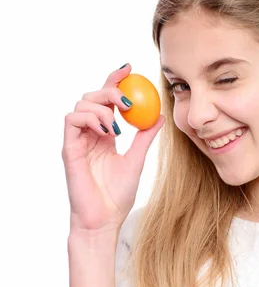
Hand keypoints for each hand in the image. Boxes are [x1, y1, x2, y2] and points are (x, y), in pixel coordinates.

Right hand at [63, 63, 164, 234]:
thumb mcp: (137, 159)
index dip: (115, 80)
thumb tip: (160, 116)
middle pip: (92, 96)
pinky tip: (107, 130)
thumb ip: (145, 137)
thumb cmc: (118, 194)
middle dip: (110, 89)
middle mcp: (89, 133)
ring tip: (118, 126)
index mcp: (104, 133)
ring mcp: (78, 140)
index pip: (107, 100)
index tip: (130, 68)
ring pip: (81, 104)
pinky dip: (90, 118)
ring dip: (102, 107)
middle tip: (128, 101)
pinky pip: (72, 120)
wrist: (105, 219)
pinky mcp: (69, 148)